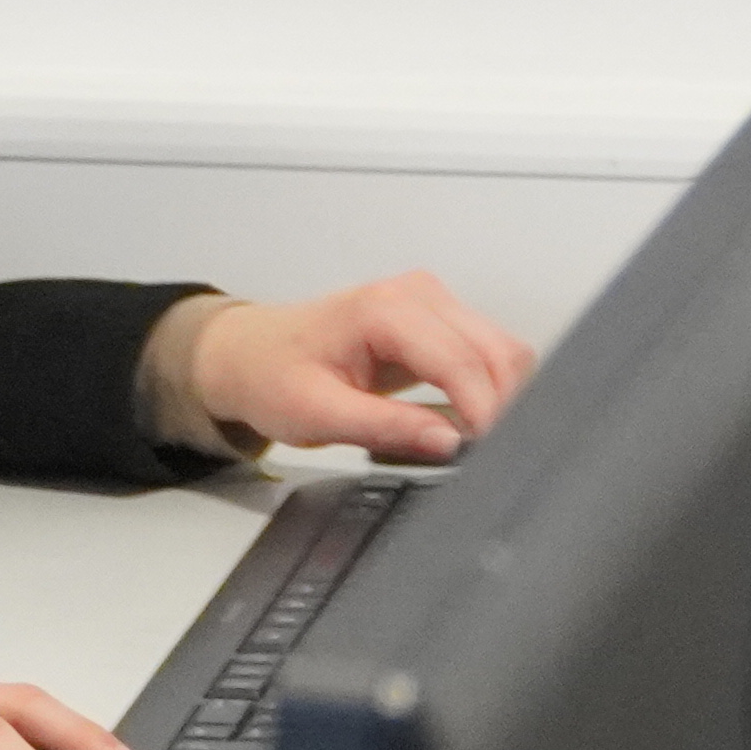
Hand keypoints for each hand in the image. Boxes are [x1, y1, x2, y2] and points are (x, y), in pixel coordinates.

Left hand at [148, 273, 535, 464]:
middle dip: (501, 404)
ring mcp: (430, 302)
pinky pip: (483, 353)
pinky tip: (468, 421)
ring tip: (477, 441)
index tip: (488, 451)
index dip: (483, 411)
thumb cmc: (272, 376)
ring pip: (499, 350)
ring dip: (499, 395)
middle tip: (489, 454)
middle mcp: (416, 294)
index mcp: (383, 310)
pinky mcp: (437, 320)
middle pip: (495, 350)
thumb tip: (448, 442)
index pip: (460, 361)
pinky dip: (486, 388)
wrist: (249, 354)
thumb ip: (388, 428)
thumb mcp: (319, 415)